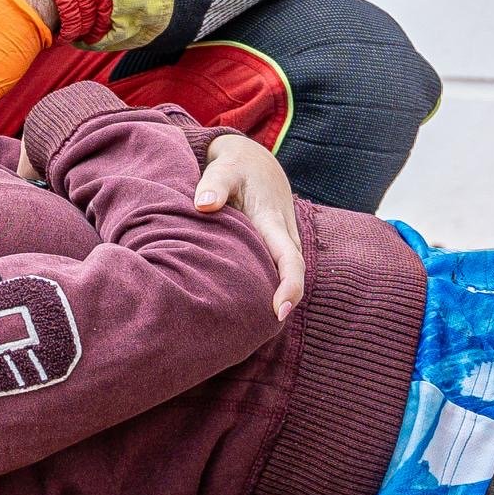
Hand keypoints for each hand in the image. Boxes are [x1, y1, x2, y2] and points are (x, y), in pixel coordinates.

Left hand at [193, 135, 308, 320]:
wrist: (255, 161)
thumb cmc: (237, 166)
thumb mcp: (225, 167)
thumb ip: (215, 184)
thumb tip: (203, 204)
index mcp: (274, 221)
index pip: (290, 260)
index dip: (290, 287)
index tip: (279, 311)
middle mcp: (284, 236)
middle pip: (290, 276)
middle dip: (281, 305)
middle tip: (252, 334)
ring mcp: (281, 242)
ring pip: (281, 276)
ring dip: (270, 299)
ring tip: (243, 329)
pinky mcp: (273, 247)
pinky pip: (273, 271)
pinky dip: (264, 288)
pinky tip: (241, 309)